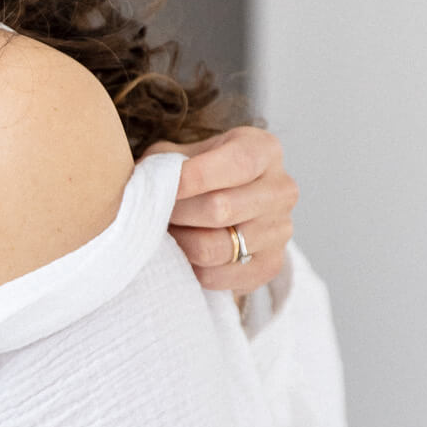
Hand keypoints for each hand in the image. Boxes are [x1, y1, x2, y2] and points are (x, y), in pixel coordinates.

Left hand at [141, 126, 297, 298]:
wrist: (228, 199)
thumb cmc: (199, 170)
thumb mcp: (183, 153)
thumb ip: (165, 164)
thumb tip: (144, 188)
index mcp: (264, 150)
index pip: (236, 163)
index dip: (193, 177)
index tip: (161, 185)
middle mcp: (281, 189)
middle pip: (222, 209)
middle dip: (179, 211)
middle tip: (156, 210)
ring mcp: (281, 231)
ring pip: (216, 247)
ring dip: (181, 241)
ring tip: (167, 229)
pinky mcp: (270, 266)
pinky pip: (218, 276)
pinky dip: (190, 266)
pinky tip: (182, 250)